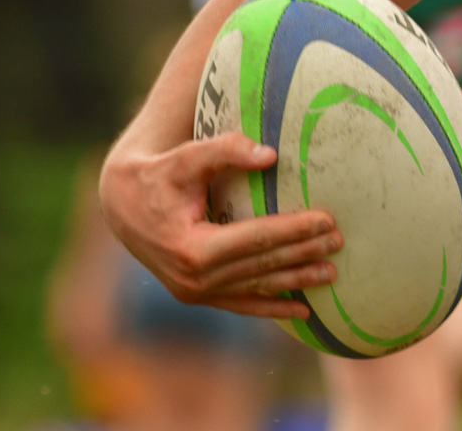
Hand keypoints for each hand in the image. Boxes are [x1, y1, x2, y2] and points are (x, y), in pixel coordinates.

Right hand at [99, 131, 342, 316]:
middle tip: (340, 242)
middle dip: (304, 253)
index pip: (257, 239)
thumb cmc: (158, 174)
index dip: (294, 230)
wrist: (122, 205)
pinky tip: (302, 311)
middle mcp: (194, 279)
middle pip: (262, 265)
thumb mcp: (187, 157)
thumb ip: (226, 151)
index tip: (327, 220)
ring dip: (296, 282)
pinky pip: (242, 304)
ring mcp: (195, 292)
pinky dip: (272, 307)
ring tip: (332, 274)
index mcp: (193, 248)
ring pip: (257, 288)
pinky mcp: (197, 295)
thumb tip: (270, 155)